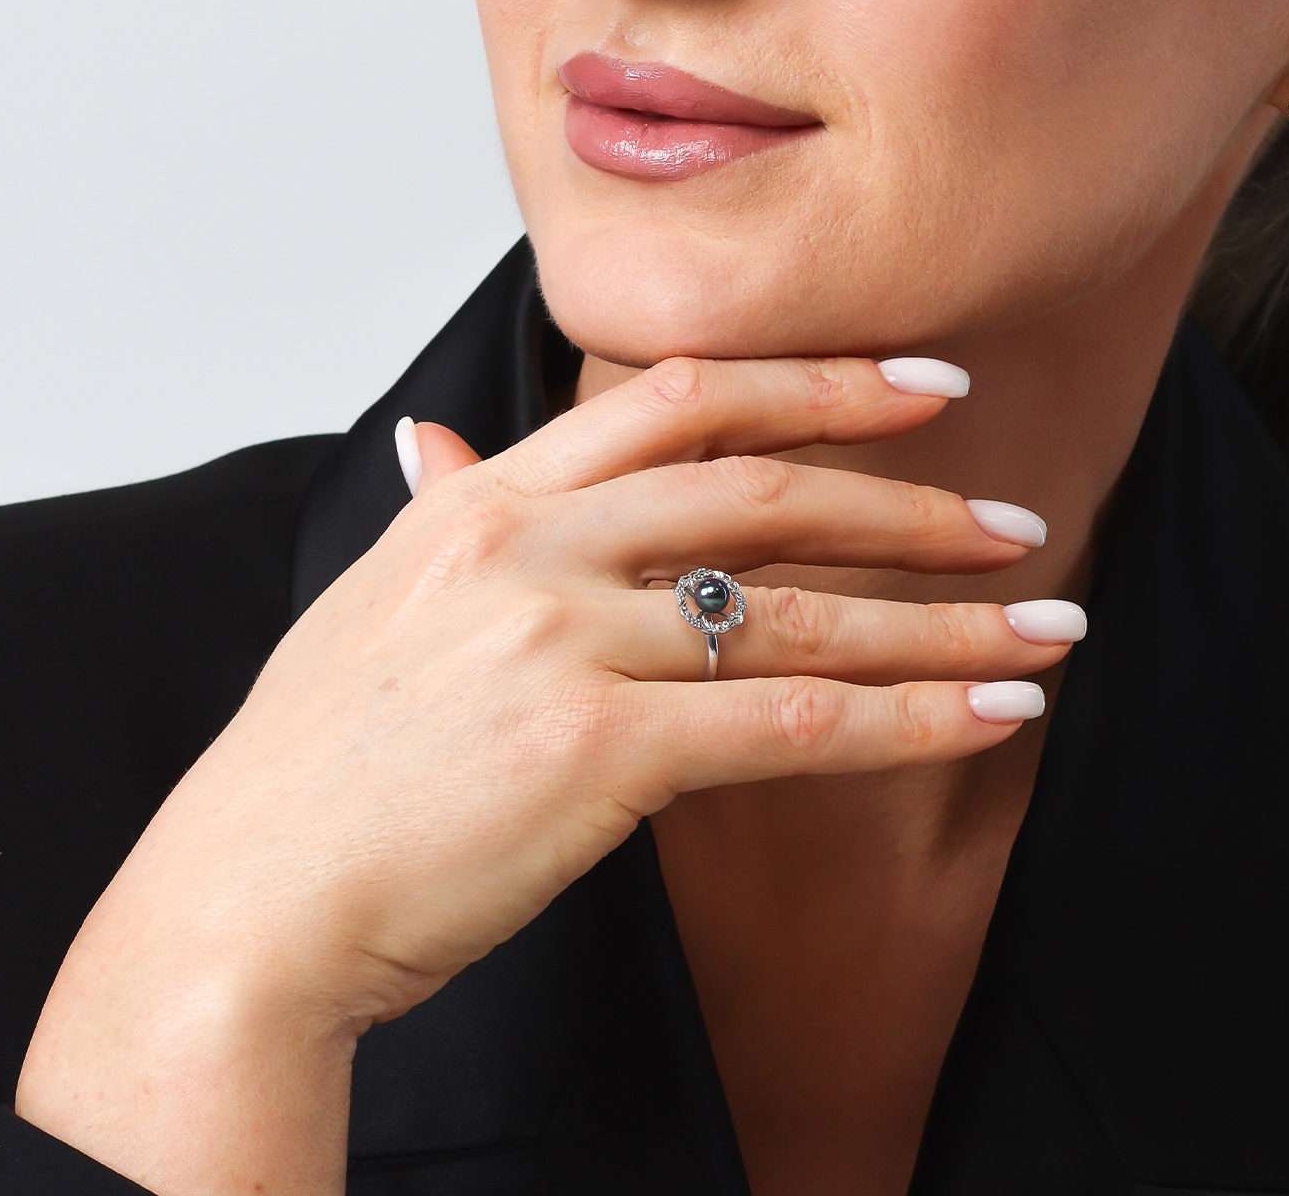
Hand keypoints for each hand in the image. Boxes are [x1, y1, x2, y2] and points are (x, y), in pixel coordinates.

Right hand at [16, 356, 1072, 1195]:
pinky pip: (793, 725)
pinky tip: (993, 716)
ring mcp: (565, 638)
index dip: (819, 382)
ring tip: (1048, 625)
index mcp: (492, 496)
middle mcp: (535, 542)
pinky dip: (911, 720)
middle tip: (1018, 520)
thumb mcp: (371, 601)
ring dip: (946, 619)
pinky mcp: (596, 747)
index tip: (926, 384)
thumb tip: (442, 441)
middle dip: (910, 499)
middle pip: (765, 486)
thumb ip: (438, 510)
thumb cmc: (311, 766)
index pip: (684, 396)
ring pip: (803, 610)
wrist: (240, 907)